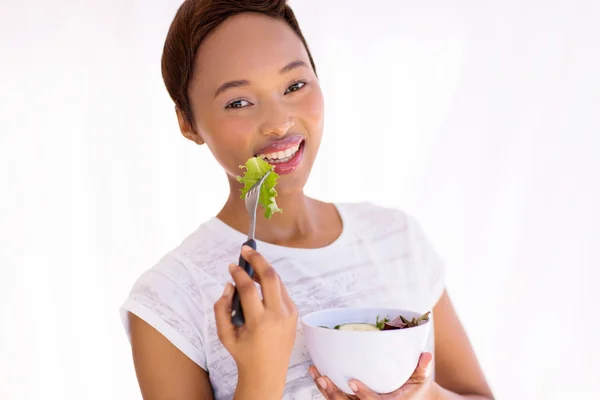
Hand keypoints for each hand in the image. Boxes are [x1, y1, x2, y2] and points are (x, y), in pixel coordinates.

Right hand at [214, 245, 297, 397]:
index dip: (239, 274)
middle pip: (270, 276)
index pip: (249, 289)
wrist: (268, 372)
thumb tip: (229, 285)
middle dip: (258, 259)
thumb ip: (221, 308)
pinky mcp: (295, 313)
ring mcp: (289, 314)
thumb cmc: (243, 353)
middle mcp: (278, 316)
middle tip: (246, 250)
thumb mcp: (224, 335)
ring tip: (250, 264)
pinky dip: (270, 283)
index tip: (231, 266)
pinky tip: (259, 282)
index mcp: (260, 322)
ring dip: (264, 269)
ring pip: (278, 281)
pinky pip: (282, 291)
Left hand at [309, 353, 435, 399]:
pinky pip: (336, 397)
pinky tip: (315, 373)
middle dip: (335, 393)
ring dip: (325, 389)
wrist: (410, 399)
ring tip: (316, 373)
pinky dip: (324, 387)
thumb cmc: (414, 387)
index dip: (363, 395)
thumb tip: (427, 355)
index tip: (353, 383)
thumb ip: (422, 368)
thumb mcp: (420, 379)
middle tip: (324, 378)